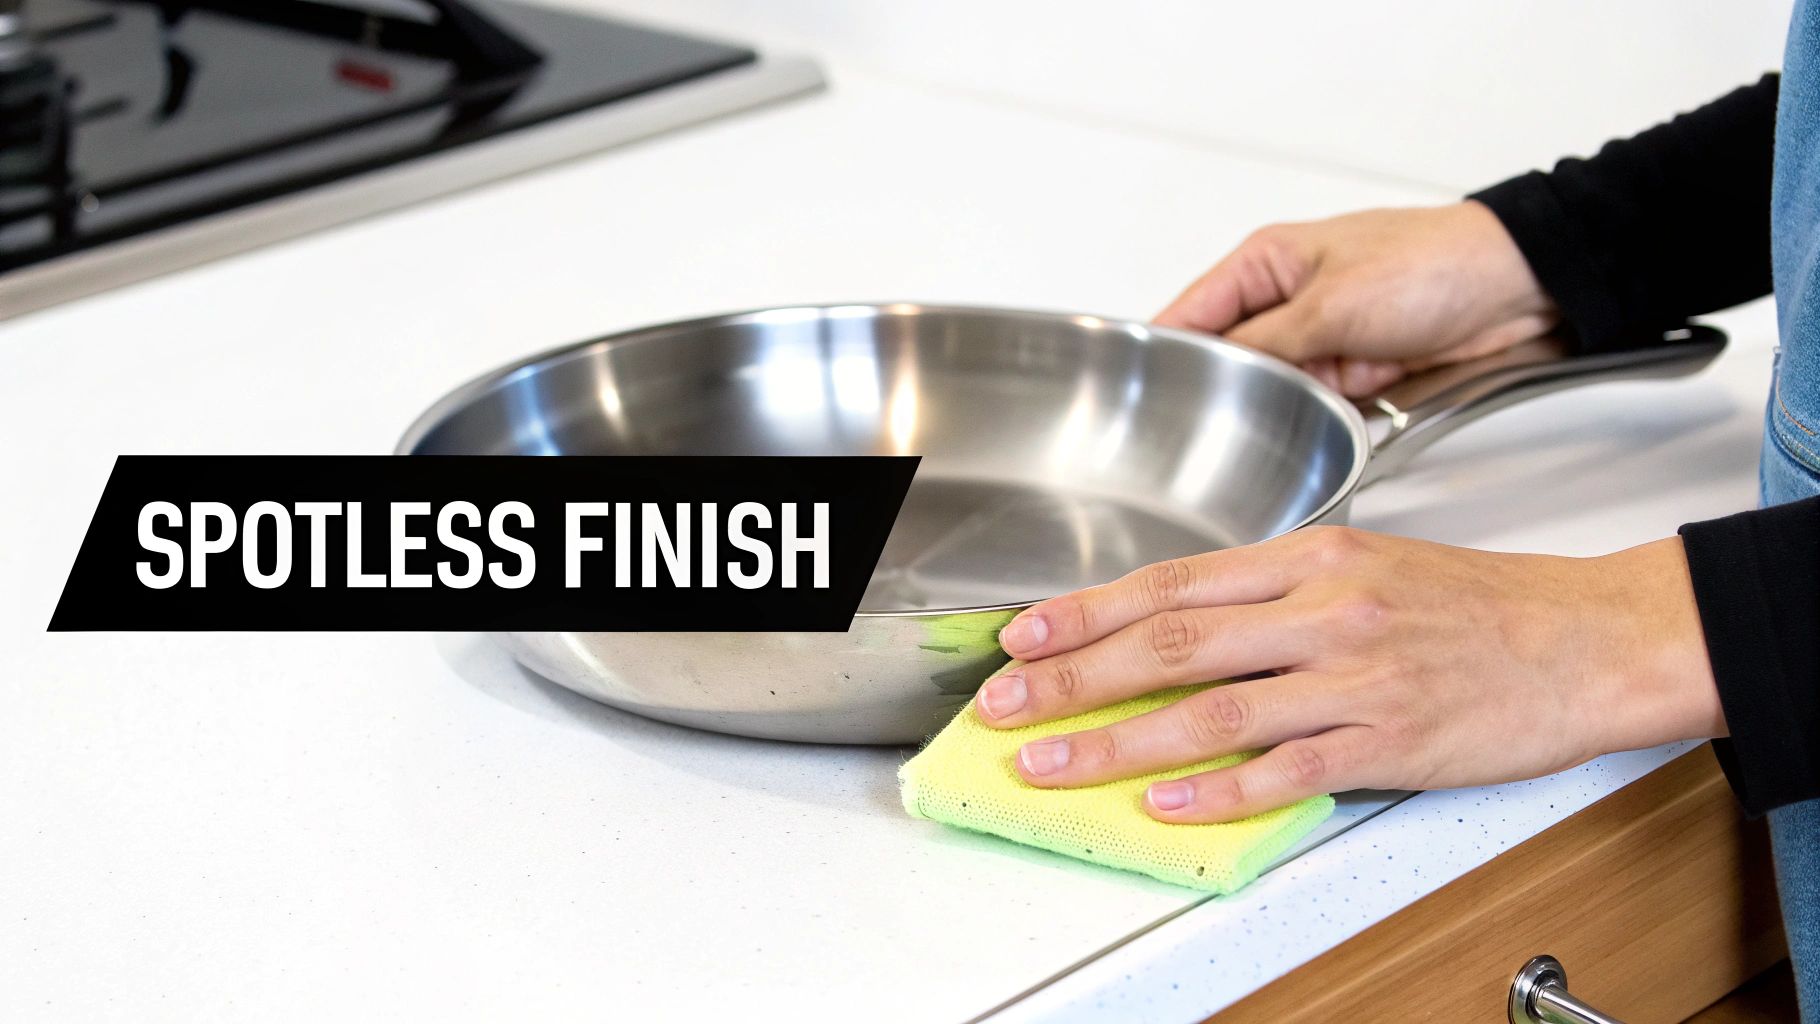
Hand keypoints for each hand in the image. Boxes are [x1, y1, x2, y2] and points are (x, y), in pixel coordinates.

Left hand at [974, 527, 1724, 822]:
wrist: (1588, 637)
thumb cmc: (1478, 604)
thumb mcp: (1368, 564)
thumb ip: (1274, 591)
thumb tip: (1180, 623)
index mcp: (1309, 559)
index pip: (1171, 585)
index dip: (1086, 612)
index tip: (1022, 636)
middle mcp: (1322, 608)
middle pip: (1169, 643)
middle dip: (1072, 677)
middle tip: (1004, 703)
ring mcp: (1355, 674)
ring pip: (1211, 708)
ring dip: (1118, 740)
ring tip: (1052, 762)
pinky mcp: (1391, 736)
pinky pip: (1289, 768)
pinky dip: (1221, 789)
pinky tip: (1168, 803)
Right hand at [1155, 202, 1558, 396]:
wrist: (1518, 291)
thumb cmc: (1433, 264)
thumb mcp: (1331, 303)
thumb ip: (1266, 341)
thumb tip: (1219, 370)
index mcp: (1267, 264)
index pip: (1192, 312)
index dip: (1164, 351)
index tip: (1139, 393)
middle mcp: (1286, 301)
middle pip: (1227, 359)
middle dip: (1220, 391)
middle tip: (1197, 431)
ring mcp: (1320, 340)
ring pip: (1270, 388)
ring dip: (1271, 408)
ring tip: (1254, 434)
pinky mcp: (1352, 373)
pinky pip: (1312, 406)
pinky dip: (1310, 421)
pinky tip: (1301, 435)